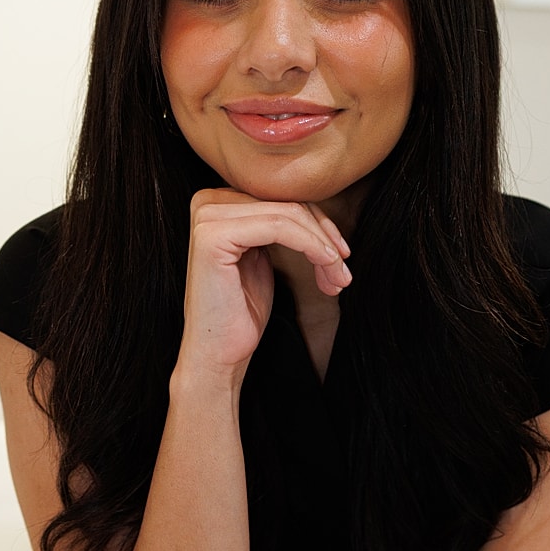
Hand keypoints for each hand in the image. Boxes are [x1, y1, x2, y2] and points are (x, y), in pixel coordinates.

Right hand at [179, 189, 350, 373]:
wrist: (217, 352)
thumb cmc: (241, 311)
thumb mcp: (263, 258)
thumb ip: (278, 227)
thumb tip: (319, 213)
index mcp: (216, 203)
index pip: (281, 198)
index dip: (319, 224)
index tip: (341, 255)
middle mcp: (207, 202)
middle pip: (286, 202)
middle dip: (324, 236)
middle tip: (343, 272)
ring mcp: (207, 216)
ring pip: (288, 214)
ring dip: (323, 245)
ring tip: (338, 277)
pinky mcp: (213, 235)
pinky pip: (279, 227)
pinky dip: (311, 245)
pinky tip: (326, 265)